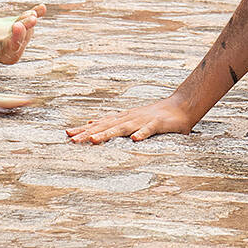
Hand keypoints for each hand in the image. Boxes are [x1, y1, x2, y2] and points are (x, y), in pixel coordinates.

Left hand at [66, 95, 199, 144]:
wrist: (180, 107)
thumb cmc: (153, 115)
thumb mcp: (129, 118)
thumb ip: (111, 122)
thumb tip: (89, 124)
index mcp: (122, 118)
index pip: (99, 124)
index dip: (84, 129)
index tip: (67, 134)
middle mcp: (129, 118)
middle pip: (106, 126)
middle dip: (89, 133)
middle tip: (73, 140)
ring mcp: (142, 120)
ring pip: (122, 128)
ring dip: (108, 134)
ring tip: (94, 141)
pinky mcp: (157, 124)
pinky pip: (148, 130)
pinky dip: (141, 134)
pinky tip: (135, 140)